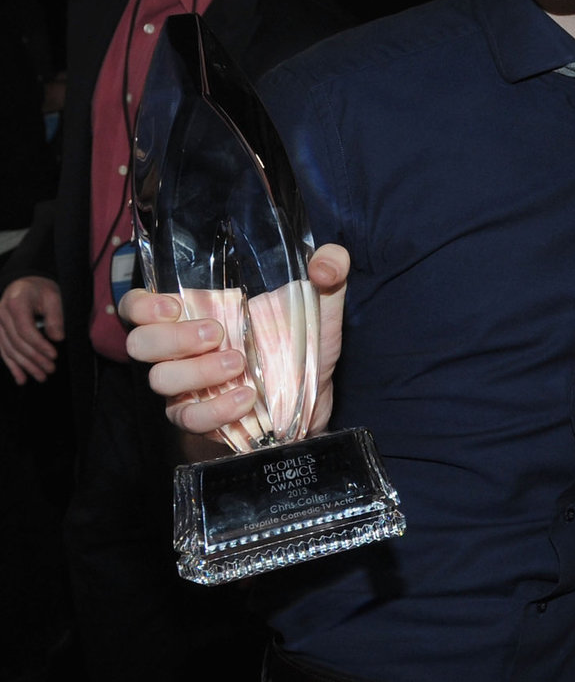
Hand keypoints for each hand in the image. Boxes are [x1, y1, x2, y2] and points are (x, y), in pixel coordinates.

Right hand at [0, 275, 62, 383]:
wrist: (26, 284)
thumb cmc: (42, 290)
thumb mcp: (53, 297)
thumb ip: (55, 316)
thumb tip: (57, 338)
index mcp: (15, 303)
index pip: (25, 330)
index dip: (39, 345)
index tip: (54, 355)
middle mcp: (1, 314)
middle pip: (16, 342)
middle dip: (34, 358)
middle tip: (51, 370)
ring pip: (9, 349)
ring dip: (25, 366)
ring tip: (41, 377)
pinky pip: (3, 351)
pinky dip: (12, 366)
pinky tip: (21, 379)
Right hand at [122, 244, 348, 433]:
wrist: (316, 394)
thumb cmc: (302, 341)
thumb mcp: (321, 301)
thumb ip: (329, 269)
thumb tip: (324, 263)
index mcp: (194, 314)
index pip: (137, 306)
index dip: (141, 305)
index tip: (174, 305)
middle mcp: (180, 350)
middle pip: (141, 344)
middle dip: (173, 338)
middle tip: (218, 333)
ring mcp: (187, 386)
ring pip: (160, 380)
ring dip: (198, 372)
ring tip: (240, 364)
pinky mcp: (201, 417)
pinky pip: (189, 418)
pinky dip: (215, 409)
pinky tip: (246, 398)